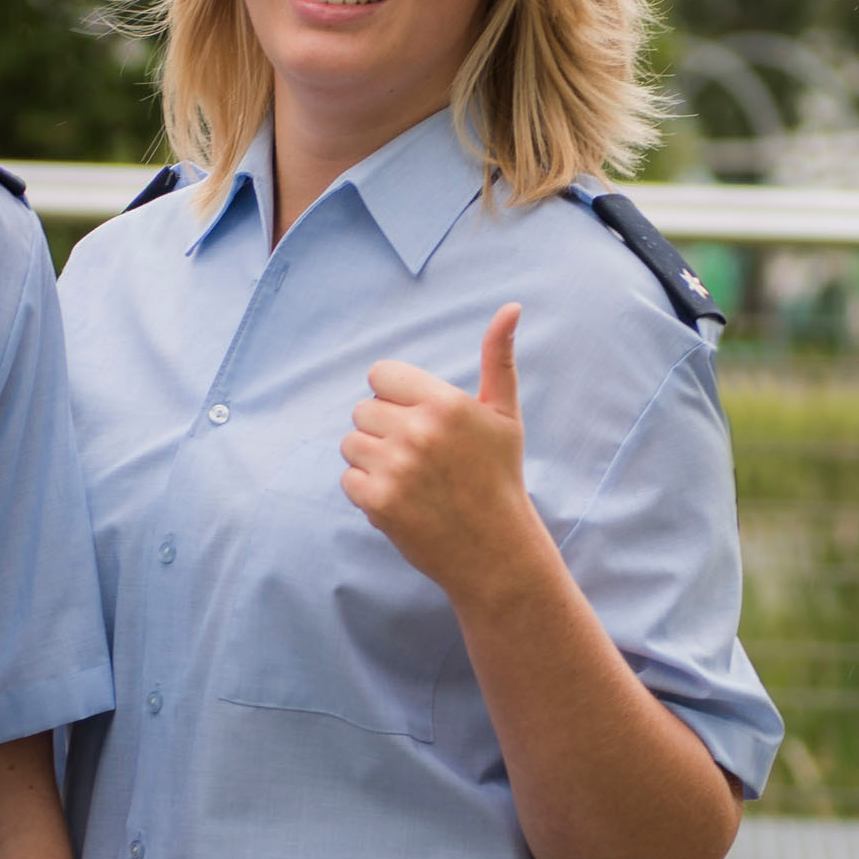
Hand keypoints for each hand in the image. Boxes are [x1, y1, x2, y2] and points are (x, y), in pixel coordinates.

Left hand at [343, 305, 548, 607]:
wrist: (496, 551)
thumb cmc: (499, 477)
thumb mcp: (505, 416)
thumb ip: (498, 358)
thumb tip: (511, 307)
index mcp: (445, 403)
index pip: (380, 375)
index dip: (395, 397)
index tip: (417, 421)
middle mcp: (419, 431)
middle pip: (363, 410)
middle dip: (384, 431)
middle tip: (419, 458)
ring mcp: (396, 467)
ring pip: (351, 444)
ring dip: (372, 460)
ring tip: (409, 479)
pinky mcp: (379, 502)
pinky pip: (348, 479)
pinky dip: (367, 491)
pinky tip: (401, 500)